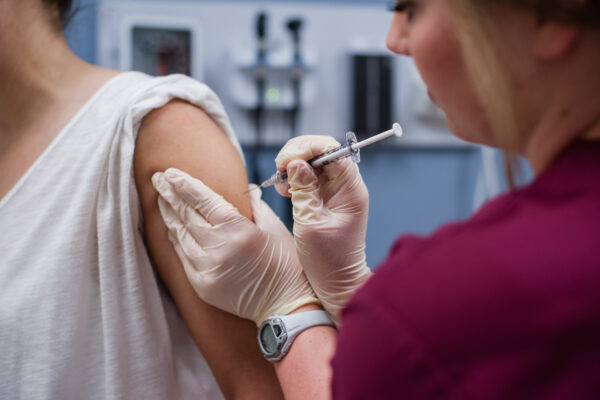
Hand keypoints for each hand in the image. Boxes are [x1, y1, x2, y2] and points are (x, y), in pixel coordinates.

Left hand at [152, 168, 318, 325]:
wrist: (285, 305)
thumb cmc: (286, 264)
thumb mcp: (275, 228)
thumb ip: (255, 206)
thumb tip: (244, 189)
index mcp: (238, 230)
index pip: (203, 200)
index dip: (184, 185)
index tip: (170, 172)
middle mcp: (218, 248)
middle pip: (186, 215)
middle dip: (170, 194)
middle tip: (158, 178)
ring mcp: (207, 268)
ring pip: (179, 235)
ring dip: (169, 215)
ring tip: (161, 198)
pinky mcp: (202, 285)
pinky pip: (182, 256)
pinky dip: (176, 238)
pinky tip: (171, 227)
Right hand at [275, 136, 372, 323]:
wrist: (337, 283)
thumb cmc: (329, 260)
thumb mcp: (311, 223)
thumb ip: (304, 190)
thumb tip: (296, 163)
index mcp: (351, 190)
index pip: (333, 151)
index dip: (307, 149)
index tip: (286, 161)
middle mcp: (346, 186)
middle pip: (323, 151)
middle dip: (297, 154)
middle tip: (280, 169)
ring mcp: (335, 192)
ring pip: (313, 162)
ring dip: (293, 166)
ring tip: (281, 183)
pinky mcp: (325, 199)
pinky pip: (309, 178)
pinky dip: (294, 179)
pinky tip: (285, 190)